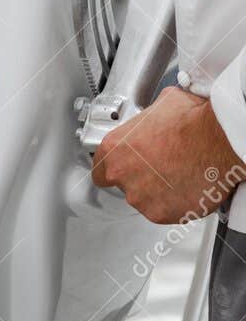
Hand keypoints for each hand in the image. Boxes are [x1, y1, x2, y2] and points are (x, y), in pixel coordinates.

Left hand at [92, 86, 245, 223]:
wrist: (220, 140)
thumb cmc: (193, 121)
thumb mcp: (159, 107)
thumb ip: (145, 121)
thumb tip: (154, 117)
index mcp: (114, 149)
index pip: (99, 167)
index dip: (116, 166)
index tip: (127, 165)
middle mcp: (122, 175)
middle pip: (123, 184)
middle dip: (141, 177)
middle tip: (163, 166)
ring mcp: (141, 197)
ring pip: (145, 199)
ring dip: (158, 191)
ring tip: (180, 174)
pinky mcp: (163, 213)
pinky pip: (166, 211)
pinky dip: (176, 203)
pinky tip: (188, 186)